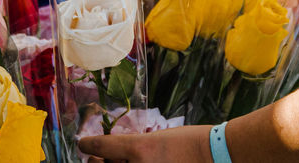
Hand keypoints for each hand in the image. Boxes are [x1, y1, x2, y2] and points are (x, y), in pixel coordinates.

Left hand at [79, 124, 213, 162]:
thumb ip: (132, 146)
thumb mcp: (156, 138)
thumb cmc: (189, 142)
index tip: (83, 143)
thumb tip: (113, 151)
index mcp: (139, 149)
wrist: (215, 156)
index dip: (88, 144)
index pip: (100, 147)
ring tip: (120, 162)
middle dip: (97, 162)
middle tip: (98, 159)